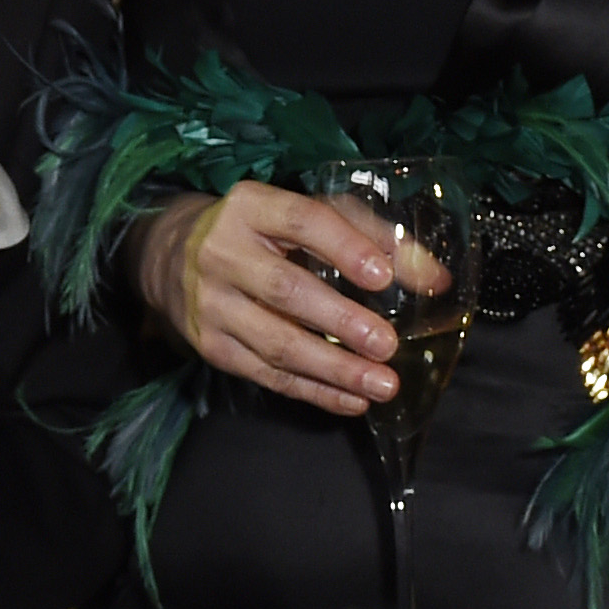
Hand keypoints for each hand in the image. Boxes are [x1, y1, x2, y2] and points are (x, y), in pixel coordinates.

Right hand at [135, 186, 409, 419]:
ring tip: (382, 384)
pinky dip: (313, 391)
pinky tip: (351, 400)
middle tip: (387, 345)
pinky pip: (266, 375)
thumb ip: (373, 237)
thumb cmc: (263, 232)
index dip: (343, 249)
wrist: (172, 257)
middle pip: (285, 290)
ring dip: (333, 369)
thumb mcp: (308, 216)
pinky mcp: (211, 346)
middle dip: (341, 322)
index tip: (382, 277)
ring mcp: (212, 304)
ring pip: (275, 343)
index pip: (302, 223)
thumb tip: (435, 279)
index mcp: (252, 207)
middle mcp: (224, 253)